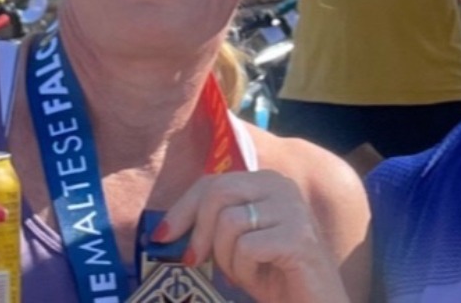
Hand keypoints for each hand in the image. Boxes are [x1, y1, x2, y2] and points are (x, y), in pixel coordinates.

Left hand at [154, 172, 347, 302]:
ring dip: (227, 257)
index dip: (182, 208)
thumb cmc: (273, 275)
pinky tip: (261, 278)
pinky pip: (247, 247)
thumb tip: (164, 229)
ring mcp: (293, 208)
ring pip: (230, 222)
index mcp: (266, 182)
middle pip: (218, 194)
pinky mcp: (298, 236)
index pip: (213, 182)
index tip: (162, 236)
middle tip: (196, 261)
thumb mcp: (237, 243)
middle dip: (199, 232)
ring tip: (244, 272)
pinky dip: (244, 270)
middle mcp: (282, 186)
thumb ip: (212, 225)